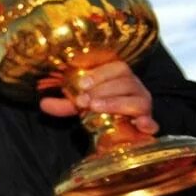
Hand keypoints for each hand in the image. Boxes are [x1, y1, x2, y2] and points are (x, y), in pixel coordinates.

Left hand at [39, 60, 158, 134]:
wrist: (117, 127)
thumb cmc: (98, 107)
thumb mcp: (80, 103)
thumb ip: (63, 103)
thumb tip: (43, 103)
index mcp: (120, 77)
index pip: (117, 67)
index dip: (100, 74)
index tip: (81, 85)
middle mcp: (135, 87)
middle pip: (127, 81)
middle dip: (103, 90)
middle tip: (83, 101)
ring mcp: (143, 105)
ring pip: (137, 99)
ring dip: (116, 103)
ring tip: (96, 108)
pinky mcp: (147, 123)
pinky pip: (152, 122)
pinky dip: (148, 122)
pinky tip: (139, 124)